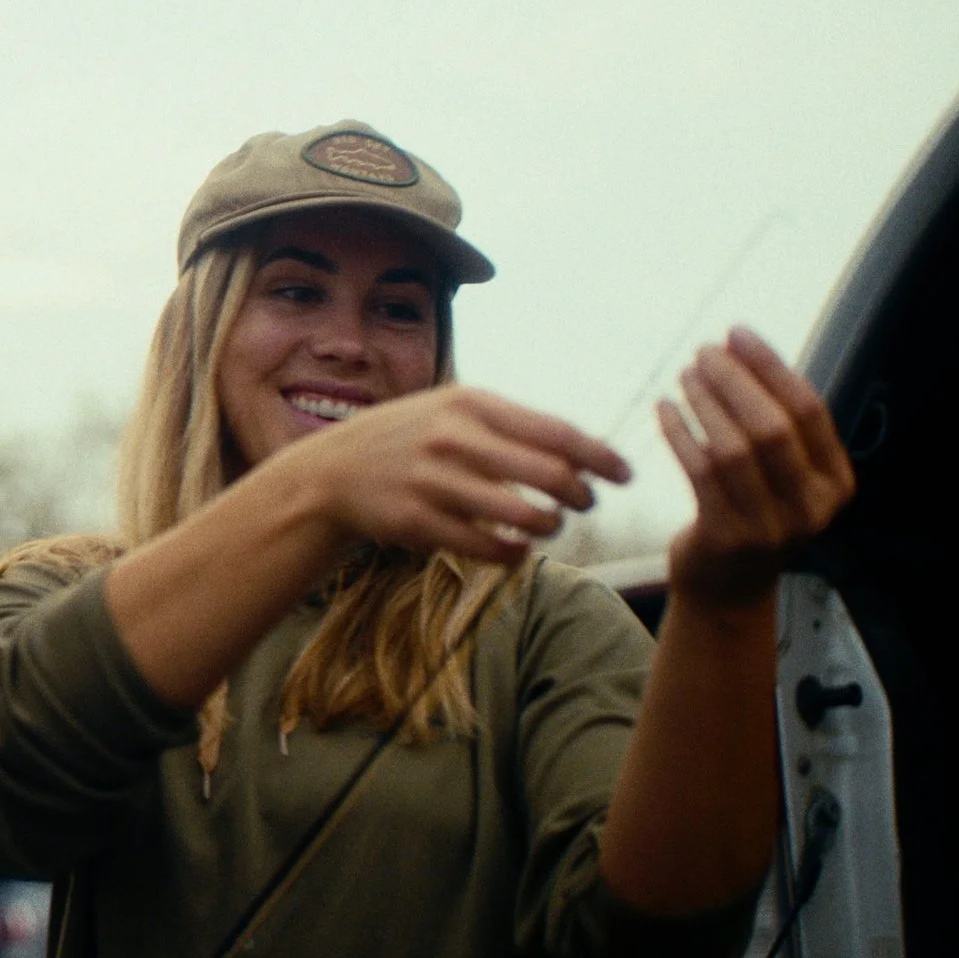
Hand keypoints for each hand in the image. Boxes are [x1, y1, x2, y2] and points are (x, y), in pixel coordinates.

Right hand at [286, 385, 632, 563]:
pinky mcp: (416, 523)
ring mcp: (432, 481)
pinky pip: (486, 547)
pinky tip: (519, 549)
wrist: (333, 471)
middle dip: (580, 496)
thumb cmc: (411, 438)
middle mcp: (453, 439)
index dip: (601, 457)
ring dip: (548, 526)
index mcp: (470, 403)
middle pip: (550, 475)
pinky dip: (514, 553)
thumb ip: (513, 426)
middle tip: (585, 505)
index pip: (558, 432)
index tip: (625, 476)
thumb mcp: (454, 411)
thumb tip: (588, 452)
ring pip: (523, 516)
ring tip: (549, 525)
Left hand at [657, 328, 854, 608]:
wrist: (728, 590)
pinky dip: (680, 434)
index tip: (738, 334)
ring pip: (734, 448)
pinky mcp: (727, 536)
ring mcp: (771, 525)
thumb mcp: (783, 476)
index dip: (772, 367)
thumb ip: (777, 426)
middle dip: (735, 381)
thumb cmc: (753, 515)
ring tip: (684, 374)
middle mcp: (812, 505)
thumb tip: (742, 352)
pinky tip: (664, 409)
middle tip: (703, 351)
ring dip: (705, 402)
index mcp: (835, 482)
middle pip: (772, 426)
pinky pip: (700, 472)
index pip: (809, 410)